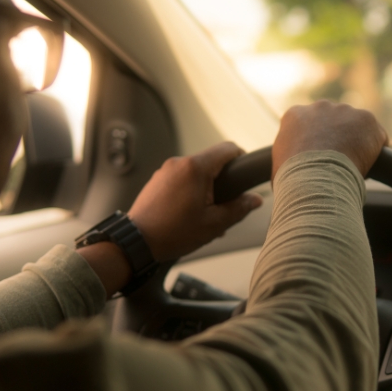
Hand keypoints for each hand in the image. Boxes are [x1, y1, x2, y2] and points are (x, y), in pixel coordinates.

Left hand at [127, 142, 262, 261]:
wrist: (136, 242)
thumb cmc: (173, 233)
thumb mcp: (214, 224)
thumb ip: (239, 208)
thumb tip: (255, 199)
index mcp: (196, 168)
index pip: (228, 149)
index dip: (241, 159)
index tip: (245, 174)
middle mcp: (179, 163)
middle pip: (211, 161)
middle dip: (222, 181)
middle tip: (224, 205)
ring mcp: (165, 170)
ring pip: (196, 171)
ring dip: (205, 188)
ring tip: (204, 215)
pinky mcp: (157, 180)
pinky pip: (181, 179)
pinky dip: (190, 191)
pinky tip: (189, 214)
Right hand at [272, 100, 388, 179]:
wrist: (315, 179)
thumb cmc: (293, 180)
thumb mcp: (278, 167)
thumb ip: (286, 161)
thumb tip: (287, 176)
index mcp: (295, 115)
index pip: (310, 126)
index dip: (317, 144)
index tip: (321, 160)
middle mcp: (319, 107)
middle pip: (334, 122)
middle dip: (338, 139)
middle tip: (339, 164)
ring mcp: (344, 111)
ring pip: (356, 127)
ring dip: (357, 144)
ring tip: (353, 167)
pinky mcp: (366, 119)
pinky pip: (376, 136)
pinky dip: (376, 151)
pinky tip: (370, 166)